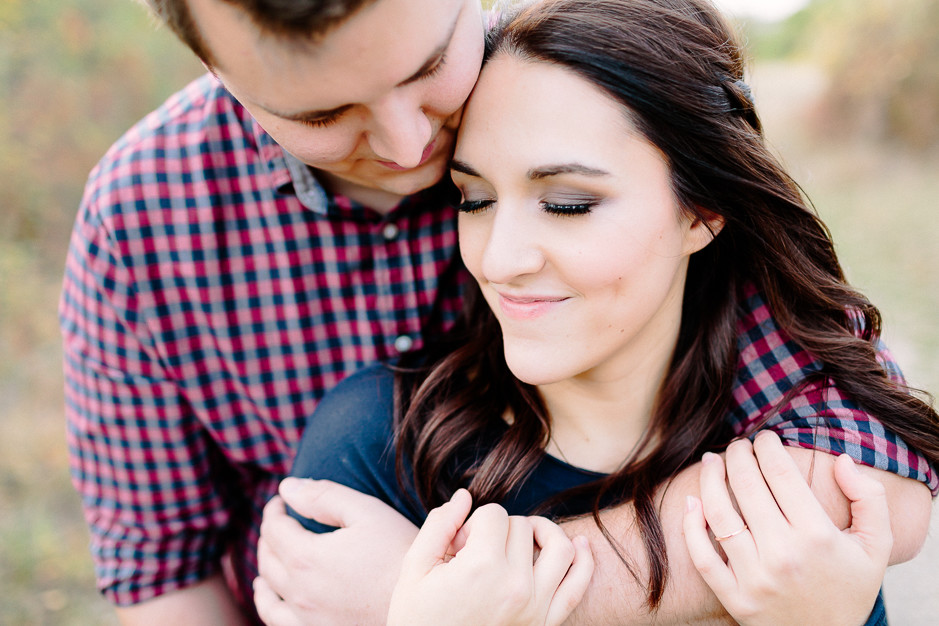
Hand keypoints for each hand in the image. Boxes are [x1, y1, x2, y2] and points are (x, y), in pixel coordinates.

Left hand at [254, 479, 418, 625]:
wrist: (423, 604)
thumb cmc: (399, 553)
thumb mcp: (367, 512)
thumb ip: (323, 497)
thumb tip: (286, 488)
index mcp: (306, 557)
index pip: (274, 528)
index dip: (275, 510)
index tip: (282, 501)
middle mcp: (299, 592)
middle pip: (267, 558)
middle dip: (269, 534)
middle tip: (280, 521)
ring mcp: (305, 618)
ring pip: (267, 592)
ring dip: (265, 567)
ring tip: (271, 554)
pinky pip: (276, 619)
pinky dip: (267, 602)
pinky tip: (272, 594)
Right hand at [388, 490, 593, 625]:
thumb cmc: (417, 619)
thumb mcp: (414, 570)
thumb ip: (439, 526)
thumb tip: (464, 496)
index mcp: (481, 569)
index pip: (495, 514)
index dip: (474, 523)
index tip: (458, 546)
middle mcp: (515, 586)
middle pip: (523, 527)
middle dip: (499, 531)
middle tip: (475, 554)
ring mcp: (536, 608)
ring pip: (560, 547)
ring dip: (543, 534)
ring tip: (521, 540)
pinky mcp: (547, 625)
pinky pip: (578, 586)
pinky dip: (585, 561)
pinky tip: (579, 544)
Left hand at [683, 431, 891, 625]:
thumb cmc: (850, 588)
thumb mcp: (876, 547)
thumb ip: (869, 499)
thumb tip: (841, 459)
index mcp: (817, 536)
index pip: (780, 473)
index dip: (768, 447)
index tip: (765, 438)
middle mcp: (783, 554)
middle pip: (748, 486)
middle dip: (739, 455)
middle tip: (738, 445)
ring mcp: (754, 577)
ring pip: (720, 514)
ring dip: (711, 479)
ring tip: (712, 460)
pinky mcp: (733, 597)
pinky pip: (702, 556)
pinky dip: (692, 526)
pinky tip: (693, 502)